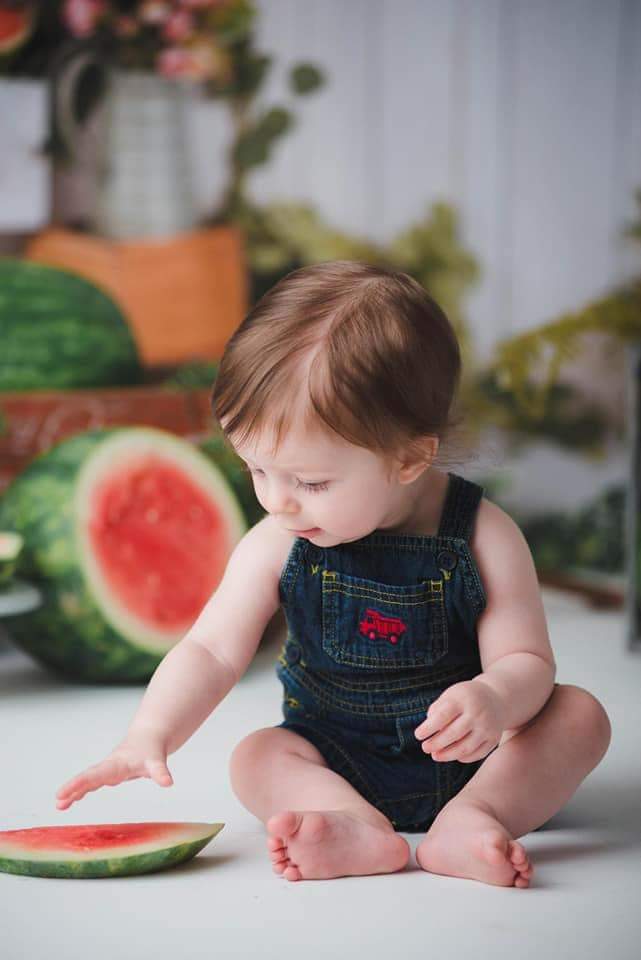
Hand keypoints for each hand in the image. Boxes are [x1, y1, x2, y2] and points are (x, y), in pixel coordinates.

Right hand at [55, 728, 172, 810]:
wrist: (149, 737)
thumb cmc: (152, 749)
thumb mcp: (157, 761)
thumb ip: (160, 772)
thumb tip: (168, 783)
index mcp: (116, 764)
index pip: (94, 775)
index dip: (79, 784)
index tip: (63, 793)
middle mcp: (108, 767)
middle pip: (88, 778)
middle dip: (72, 789)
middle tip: (58, 802)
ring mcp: (107, 771)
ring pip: (87, 781)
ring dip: (74, 792)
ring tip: (59, 806)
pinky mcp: (110, 774)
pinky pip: (92, 783)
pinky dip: (81, 791)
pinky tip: (72, 800)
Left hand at [414, 679, 506, 762]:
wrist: (497, 699)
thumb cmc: (465, 698)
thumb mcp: (450, 696)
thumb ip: (436, 710)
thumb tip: (427, 732)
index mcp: (463, 699)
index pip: (442, 716)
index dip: (428, 728)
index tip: (418, 735)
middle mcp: (477, 713)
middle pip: (453, 734)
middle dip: (436, 743)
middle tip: (425, 748)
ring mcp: (488, 727)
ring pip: (465, 748)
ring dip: (448, 755)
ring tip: (435, 756)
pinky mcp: (494, 739)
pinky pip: (477, 754)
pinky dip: (463, 758)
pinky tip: (453, 756)